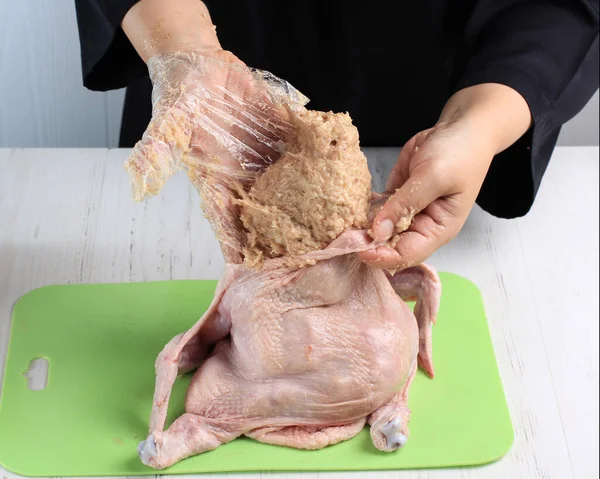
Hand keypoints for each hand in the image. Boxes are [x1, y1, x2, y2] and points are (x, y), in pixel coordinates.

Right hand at [121, 0, 307, 262]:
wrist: (203, 66)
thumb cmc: (181, 96)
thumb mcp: (168, 121)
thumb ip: (156, 149)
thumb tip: (138, 179)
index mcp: (216, 175)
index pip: (225, 215)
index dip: (234, 240)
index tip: (247, 264)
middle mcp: (244, 172)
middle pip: (262, 210)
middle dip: (276, 234)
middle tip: (296, 259)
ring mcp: (265, 155)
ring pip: (285, 187)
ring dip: (302, 207)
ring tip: (323, 231)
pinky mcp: (281, 135)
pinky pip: (300, 152)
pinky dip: (316, 165)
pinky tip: (335, 181)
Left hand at [359, 84, 531, 269]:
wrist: (461, 127)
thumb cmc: (459, 153)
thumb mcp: (433, 177)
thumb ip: (405, 204)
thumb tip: (379, 231)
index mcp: (437, 229)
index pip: (406, 254)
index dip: (381, 256)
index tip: (357, 247)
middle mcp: (421, 226)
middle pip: (389, 246)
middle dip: (366, 244)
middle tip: (341, 237)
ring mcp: (407, 212)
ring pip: (379, 230)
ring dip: (360, 229)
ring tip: (339, 225)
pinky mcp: (395, 197)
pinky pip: (375, 210)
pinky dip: (362, 211)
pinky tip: (347, 208)